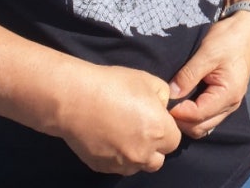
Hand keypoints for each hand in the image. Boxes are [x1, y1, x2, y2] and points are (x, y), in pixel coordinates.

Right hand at [59, 63, 180, 174]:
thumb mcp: (148, 81)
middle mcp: (142, 154)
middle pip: (158, 159)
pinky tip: (108, 137)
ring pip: (137, 166)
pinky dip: (118, 157)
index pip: (174, 140)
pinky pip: (117, 167)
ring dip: (136, 154)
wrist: (76, 99)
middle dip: (154, 146)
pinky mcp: (102, 167)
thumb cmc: (114, 85)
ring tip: (123, 132)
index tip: (155, 117)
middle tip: (141, 126)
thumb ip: (164, 97)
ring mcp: (121, 164)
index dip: (166, 128)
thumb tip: (163, 108)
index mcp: (158, 132)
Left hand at [168, 11, 249, 137]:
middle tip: (165, 105)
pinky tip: (184, 102)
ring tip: (173, 104)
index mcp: (228, 94)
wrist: (246, 28)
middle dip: (180, 120)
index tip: (163, 102)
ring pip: (203, 125)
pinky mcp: (224, 99)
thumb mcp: (207, 53)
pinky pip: (206, 116)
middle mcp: (230, 105)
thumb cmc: (229, 38)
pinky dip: (193, 115)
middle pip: (200, 127)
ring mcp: (228, 103)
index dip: (178, 112)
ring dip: (186, 120)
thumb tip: (170, 94)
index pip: (198, 116)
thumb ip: (189, 75)